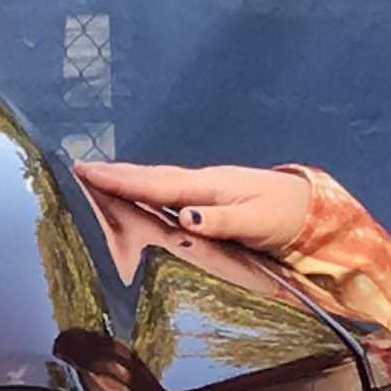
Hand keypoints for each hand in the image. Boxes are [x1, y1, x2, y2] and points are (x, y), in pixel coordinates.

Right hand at [74, 159, 317, 249]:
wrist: (312, 210)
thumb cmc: (285, 217)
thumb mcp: (256, 222)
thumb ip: (220, 222)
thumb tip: (184, 217)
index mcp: (209, 187)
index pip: (156, 184)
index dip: (120, 179)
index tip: (86, 171)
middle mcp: (203, 184)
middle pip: (151, 178)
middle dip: (116, 174)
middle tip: (79, 168)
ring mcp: (206, 190)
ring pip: (158, 184)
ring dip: (127, 180)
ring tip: (97, 178)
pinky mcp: (210, 200)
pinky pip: (168, 193)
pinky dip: (146, 190)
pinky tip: (136, 194)